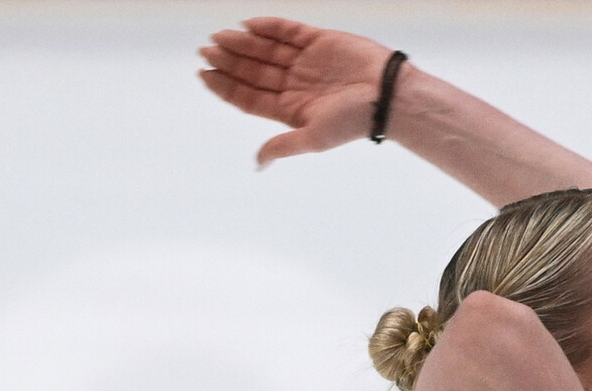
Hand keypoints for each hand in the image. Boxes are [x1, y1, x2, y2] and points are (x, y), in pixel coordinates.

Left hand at [199, 17, 398, 166]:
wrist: (388, 95)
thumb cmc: (354, 121)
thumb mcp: (313, 138)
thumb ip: (282, 145)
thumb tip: (258, 164)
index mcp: (290, 109)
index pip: (249, 96)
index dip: (225, 86)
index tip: (203, 74)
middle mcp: (295, 84)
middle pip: (253, 71)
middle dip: (228, 61)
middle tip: (205, 50)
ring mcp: (306, 62)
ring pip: (265, 49)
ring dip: (242, 43)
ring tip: (219, 37)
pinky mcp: (319, 41)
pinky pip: (288, 31)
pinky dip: (267, 27)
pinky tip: (247, 25)